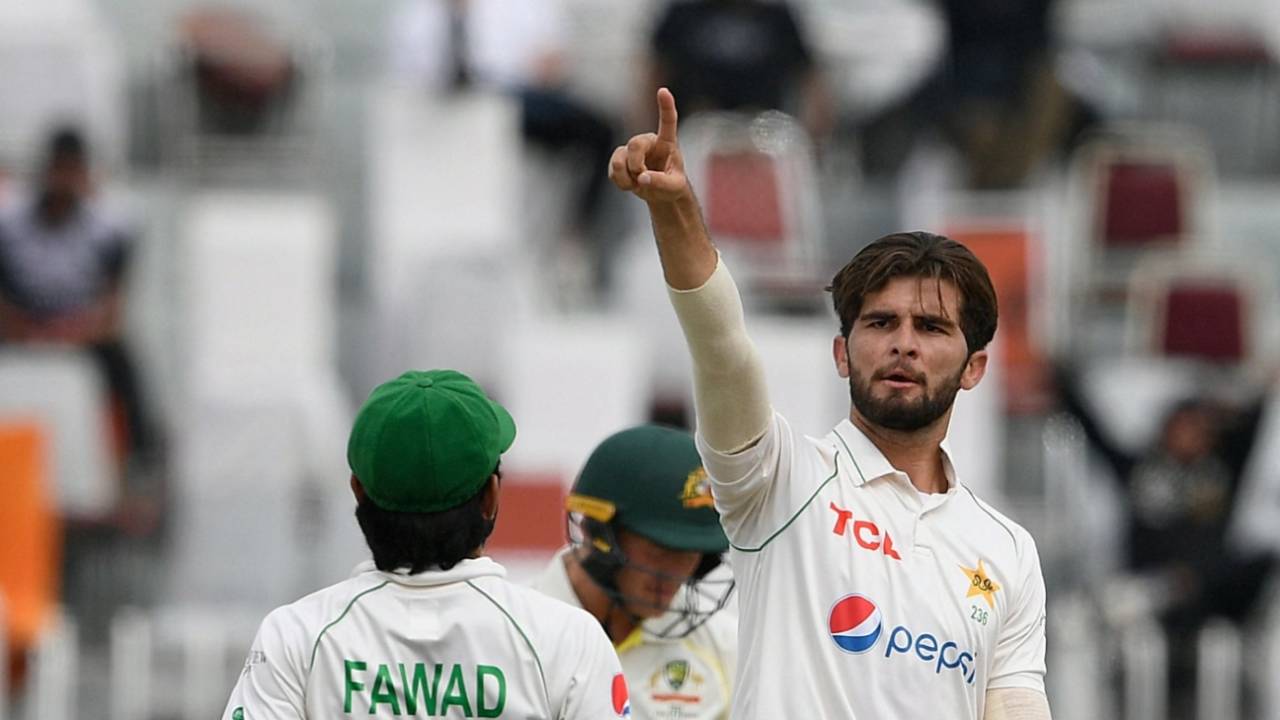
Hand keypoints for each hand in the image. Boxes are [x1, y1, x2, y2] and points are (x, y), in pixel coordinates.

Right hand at [608, 88, 688, 202]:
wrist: (660, 193)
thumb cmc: (672, 185)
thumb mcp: (674, 187)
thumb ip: (661, 182)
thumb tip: (642, 178)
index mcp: (667, 142)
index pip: (667, 121)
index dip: (665, 106)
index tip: (663, 91)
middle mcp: (648, 141)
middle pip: (635, 144)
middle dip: (636, 165)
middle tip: (643, 178)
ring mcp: (632, 149)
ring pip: (620, 159)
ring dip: (627, 176)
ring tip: (638, 183)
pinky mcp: (620, 158)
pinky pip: (613, 170)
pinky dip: (621, 182)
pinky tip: (630, 184)